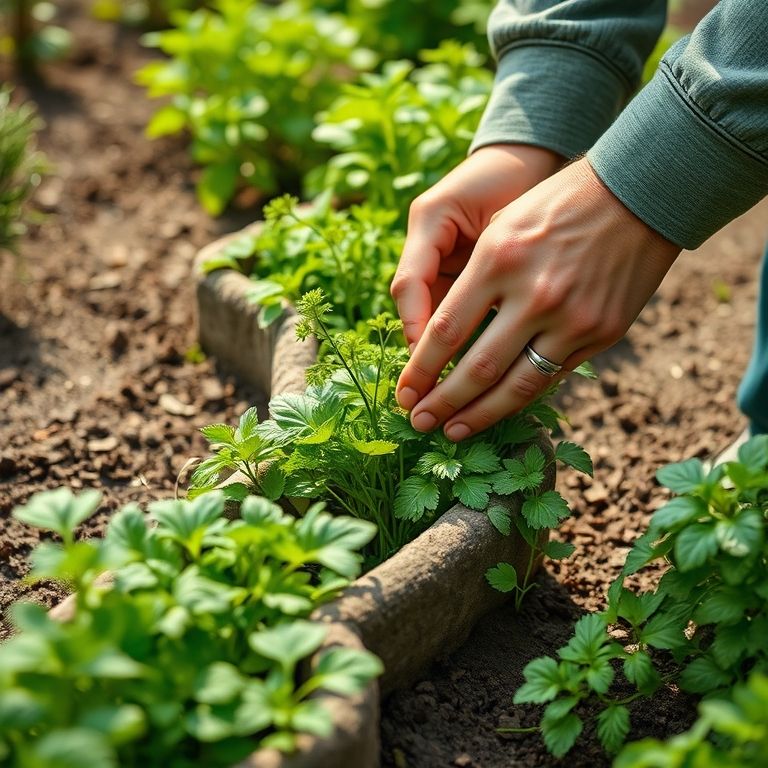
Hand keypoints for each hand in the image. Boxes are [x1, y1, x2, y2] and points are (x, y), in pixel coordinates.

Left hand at [394, 158, 681, 440]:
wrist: (640, 192)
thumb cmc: (557, 203)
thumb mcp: (502, 225)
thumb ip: (471, 281)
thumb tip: (440, 338)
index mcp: (498, 259)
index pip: (445, 332)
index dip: (420, 370)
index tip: (404, 393)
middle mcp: (534, 294)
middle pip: (475, 369)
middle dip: (441, 403)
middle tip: (417, 423)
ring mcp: (572, 318)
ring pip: (516, 386)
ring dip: (479, 415)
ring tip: (454, 432)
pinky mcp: (602, 332)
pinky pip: (552, 376)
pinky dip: (521, 397)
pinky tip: (499, 409)